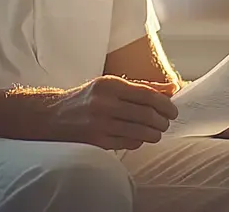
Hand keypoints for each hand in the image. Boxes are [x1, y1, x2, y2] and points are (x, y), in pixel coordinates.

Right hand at [38, 75, 178, 149]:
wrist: (54, 116)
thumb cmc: (88, 98)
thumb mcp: (112, 85)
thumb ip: (142, 87)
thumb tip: (172, 89)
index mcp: (109, 85)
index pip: (146, 95)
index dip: (165, 104)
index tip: (173, 110)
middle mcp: (104, 103)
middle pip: (145, 115)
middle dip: (162, 121)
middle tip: (166, 122)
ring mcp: (99, 124)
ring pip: (139, 132)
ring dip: (154, 134)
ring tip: (157, 132)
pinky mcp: (97, 142)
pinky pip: (127, 143)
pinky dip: (139, 141)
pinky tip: (140, 137)